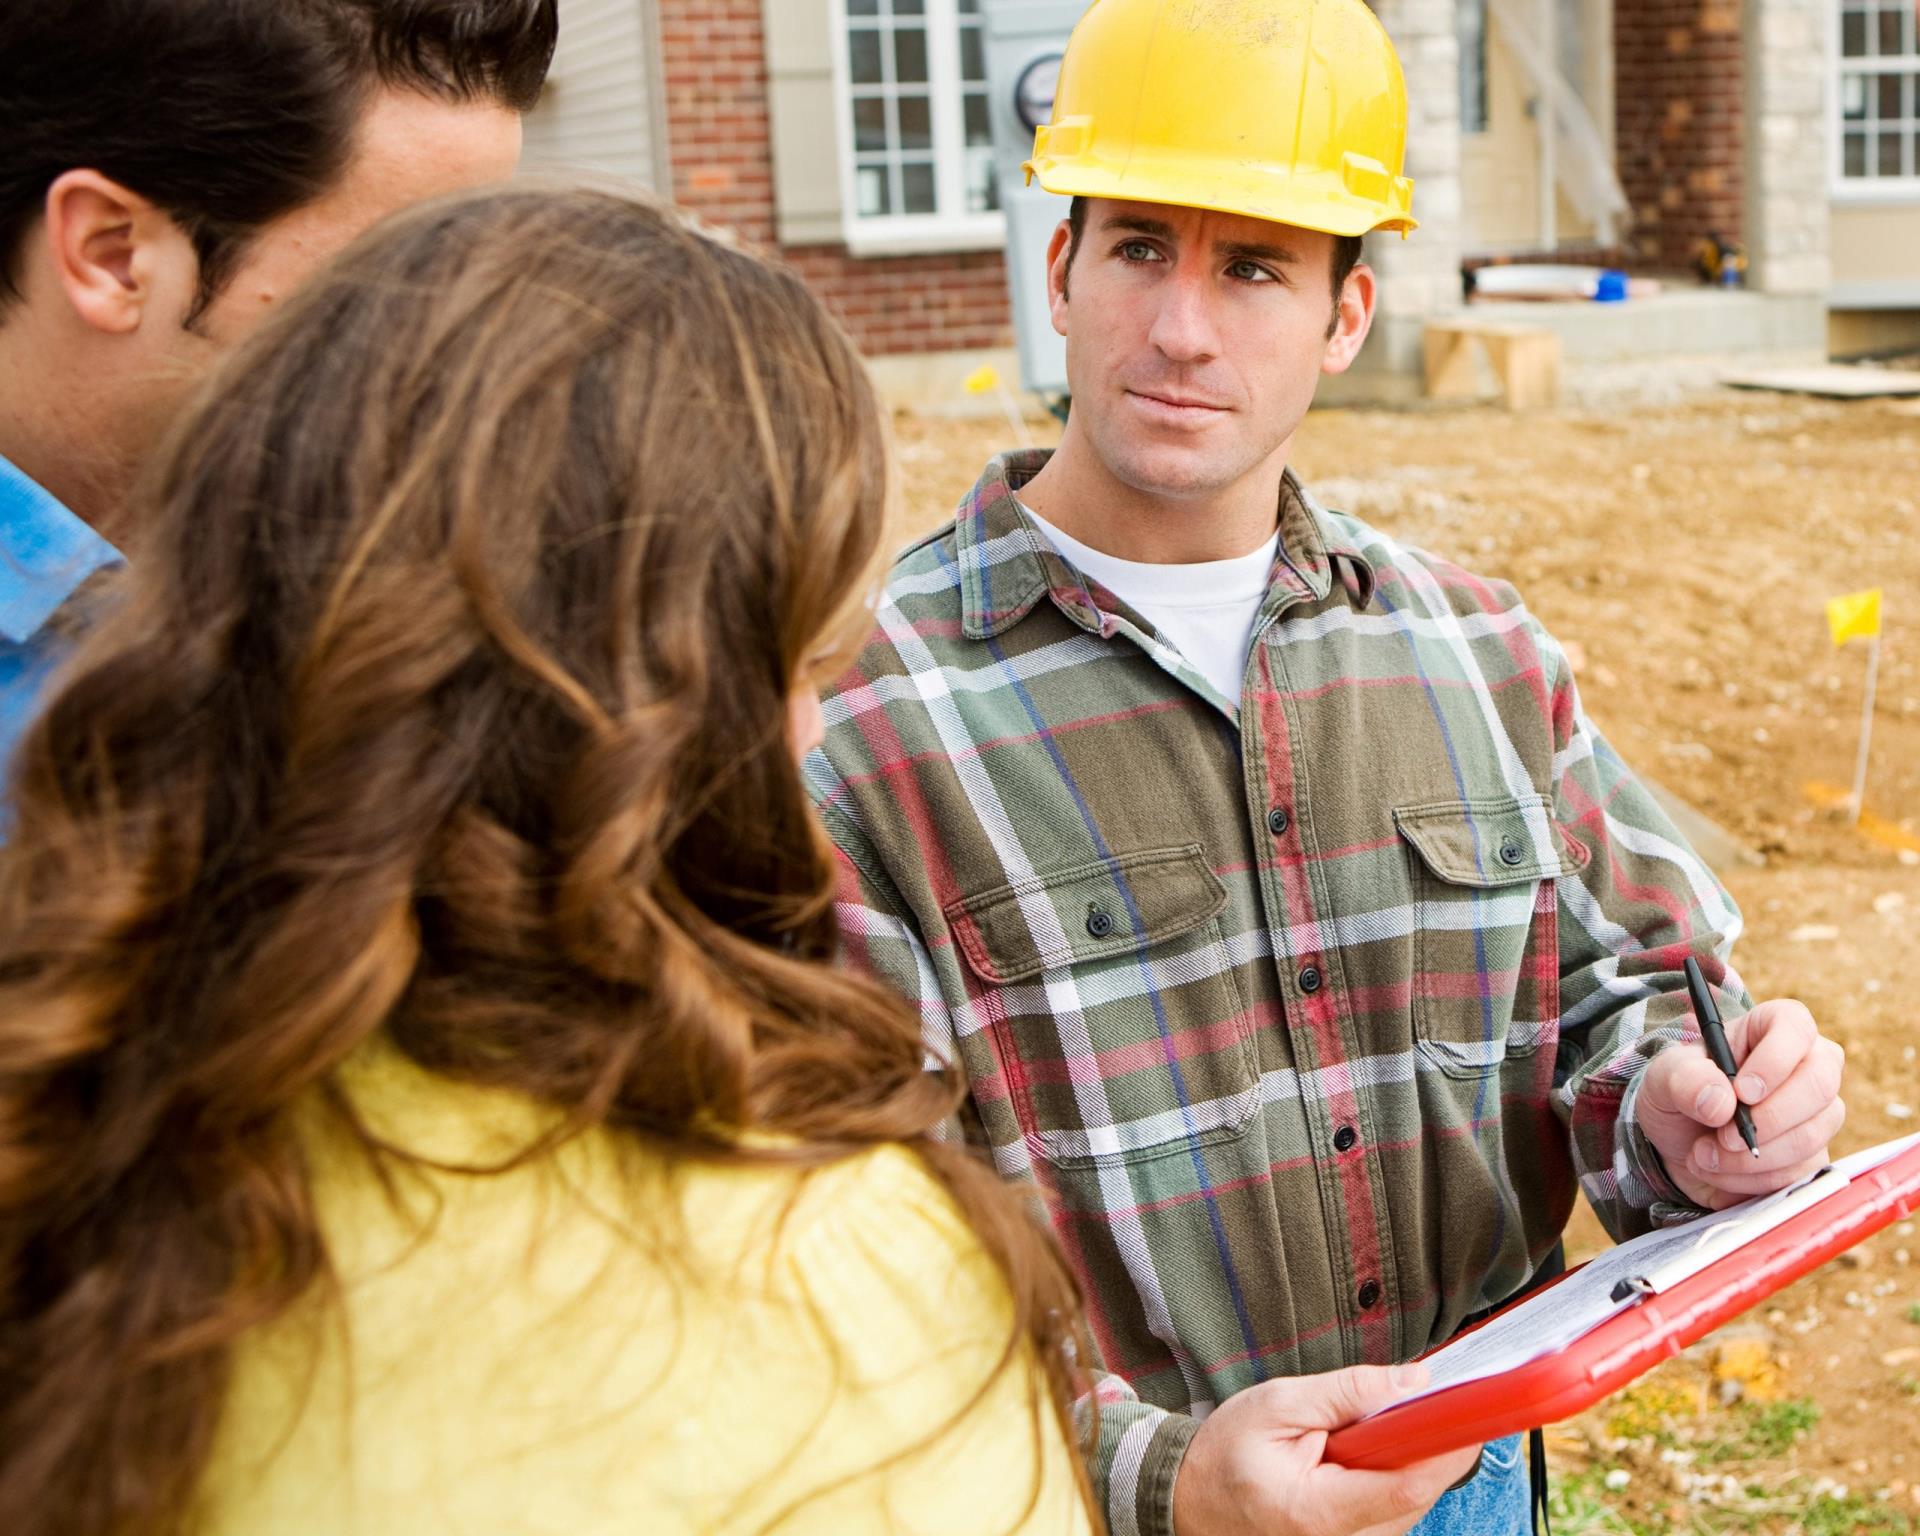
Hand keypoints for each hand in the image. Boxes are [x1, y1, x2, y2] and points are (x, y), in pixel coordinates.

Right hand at [1171, 1365, 1481, 1535]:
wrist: (1191, 1499)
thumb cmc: (1225, 1454)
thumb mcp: (1278, 1405)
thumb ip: (1348, 1394)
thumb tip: (1414, 1382)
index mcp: (1316, 1512)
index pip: (1405, 1485)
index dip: (1446, 1444)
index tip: (1471, 1406)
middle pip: (1419, 1494)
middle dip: (1430, 1442)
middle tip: (1419, 1396)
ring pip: (1414, 1502)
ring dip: (1413, 1457)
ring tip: (1373, 1425)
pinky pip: (1398, 1509)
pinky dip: (1397, 1473)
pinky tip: (1370, 1448)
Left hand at [1637, 998, 1845, 1209]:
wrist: (1681, 1145)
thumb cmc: (1681, 1094)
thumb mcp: (1663, 1078)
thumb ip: (1684, 1079)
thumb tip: (1721, 1102)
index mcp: (1770, 1028)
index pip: (1795, 1026)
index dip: (1774, 1059)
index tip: (1742, 1091)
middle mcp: (1806, 1065)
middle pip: (1819, 1085)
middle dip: (1767, 1119)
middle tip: (1722, 1136)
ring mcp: (1817, 1112)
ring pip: (1810, 1136)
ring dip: (1749, 1157)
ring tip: (1703, 1154)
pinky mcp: (1814, 1154)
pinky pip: (1798, 1172)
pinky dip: (1751, 1178)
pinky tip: (1719, 1169)